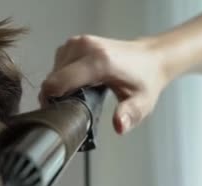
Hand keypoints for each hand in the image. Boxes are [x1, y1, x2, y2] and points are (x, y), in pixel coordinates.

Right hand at [40, 35, 167, 133]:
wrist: (151, 58)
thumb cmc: (145, 79)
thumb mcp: (142, 102)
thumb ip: (129, 115)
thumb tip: (119, 126)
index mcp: (99, 61)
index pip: (57, 82)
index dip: (50, 102)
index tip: (57, 115)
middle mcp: (86, 47)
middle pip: (53, 79)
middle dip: (56, 97)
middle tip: (73, 109)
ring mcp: (79, 42)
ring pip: (53, 72)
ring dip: (59, 88)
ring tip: (78, 96)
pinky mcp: (75, 42)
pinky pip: (58, 65)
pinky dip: (62, 77)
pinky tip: (77, 85)